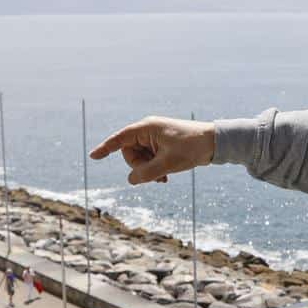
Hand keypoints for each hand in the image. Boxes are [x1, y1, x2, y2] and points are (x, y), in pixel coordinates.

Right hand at [89, 116, 215, 184]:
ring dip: (148, 170)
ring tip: (163, 178)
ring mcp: (155, 137)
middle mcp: (148, 130)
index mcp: (147, 128)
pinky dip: (154, 169)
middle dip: (139, 167)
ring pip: (140, 158)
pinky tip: (165, 177)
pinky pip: (149, 159)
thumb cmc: (192, 149)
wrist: (214, 143)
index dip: (105, 148)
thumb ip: (146, 173)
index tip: (93, 156)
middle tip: (155, 176)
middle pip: (129, 153)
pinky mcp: (161, 144)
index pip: (120, 139)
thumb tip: (131, 180)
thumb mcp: (167, 164)